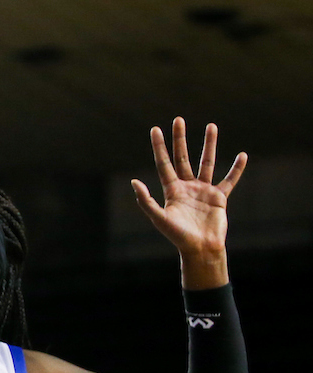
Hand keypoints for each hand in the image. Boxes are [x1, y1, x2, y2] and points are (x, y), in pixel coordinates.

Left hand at [132, 118, 246, 267]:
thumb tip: (134, 182)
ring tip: (211, 126)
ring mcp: (203, 191)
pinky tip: (242, 155)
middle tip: (178, 120)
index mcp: (171, 190)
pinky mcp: (219, 197)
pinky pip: (229, 180)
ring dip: (209, 145)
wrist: (200, 248)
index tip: (155, 129)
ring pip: (206, 162)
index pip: (163, 163)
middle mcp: (186, 187)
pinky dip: (236, 169)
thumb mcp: (159, 218)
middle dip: (180, 139)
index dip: (159, 147)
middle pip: (182, 157)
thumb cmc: (177, 236)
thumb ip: (146, 200)